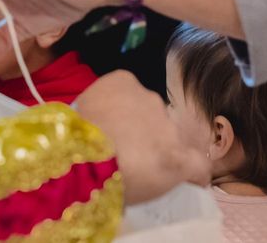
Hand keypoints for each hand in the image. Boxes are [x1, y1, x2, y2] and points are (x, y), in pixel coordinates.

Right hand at [74, 72, 210, 204]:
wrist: (80, 159)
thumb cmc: (69, 136)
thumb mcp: (77, 112)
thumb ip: (96, 115)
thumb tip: (101, 132)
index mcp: (121, 82)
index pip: (131, 98)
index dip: (125, 119)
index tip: (116, 135)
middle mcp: (150, 97)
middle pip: (153, 118)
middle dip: (144, 136)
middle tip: (126, 157)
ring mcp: (166, 126)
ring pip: (172, 140)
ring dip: (162, 154)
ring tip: (145, 176)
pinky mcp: (178, 156)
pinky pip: (197, 165)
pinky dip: (194, 175)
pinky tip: (190, 183)